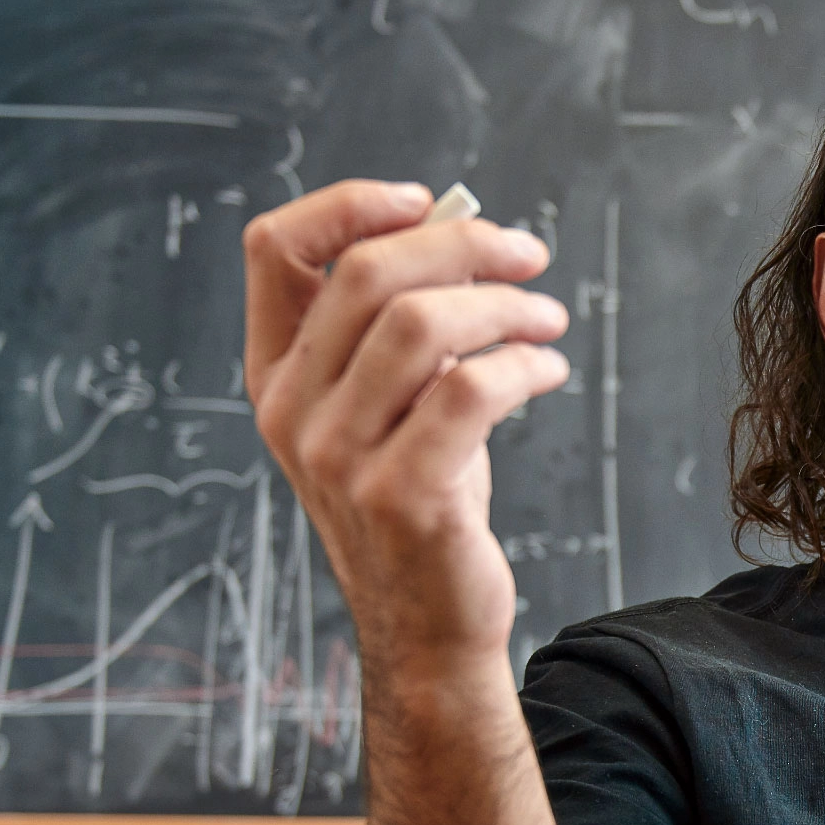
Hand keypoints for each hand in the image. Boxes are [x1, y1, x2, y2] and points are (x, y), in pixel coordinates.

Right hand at [242, 179, 570, 677]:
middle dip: (462, 245)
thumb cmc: (421, 495)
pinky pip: (471, 391)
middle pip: (365, 273)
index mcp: (275, 373)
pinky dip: (524, 363)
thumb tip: (467, 234)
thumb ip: (403, 327)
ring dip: (505, 305)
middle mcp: (291, 410)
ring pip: (421, 324)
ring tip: (549, 318)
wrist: (428, 622)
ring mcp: (338, 456)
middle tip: (529, 255)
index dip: (348, 204)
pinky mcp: (402, 494)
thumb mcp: (392, 405)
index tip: (425, 202)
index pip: (274, 248)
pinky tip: (550, 368)